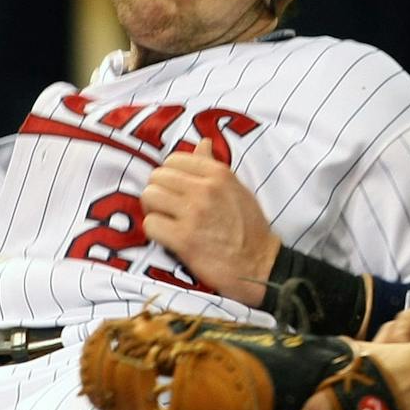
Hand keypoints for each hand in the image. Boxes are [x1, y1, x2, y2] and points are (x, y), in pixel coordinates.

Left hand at [142, 138, 280, 306]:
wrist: (260, 265)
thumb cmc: (249, 228)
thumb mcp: (238, 190)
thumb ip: (214, 167)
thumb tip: (202, 144)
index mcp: (219, 174)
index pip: (174, 160)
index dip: (171, 175)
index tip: (178, 190)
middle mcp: (205, 189)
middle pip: (157, 177)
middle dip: (159, 192)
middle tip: (170, 208)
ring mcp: (194, 214)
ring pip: (149, 197)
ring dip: (154, 210)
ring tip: (168, 221)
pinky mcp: (184, 239)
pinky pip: (150, 224)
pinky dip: (156, 232)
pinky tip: (169, 237)